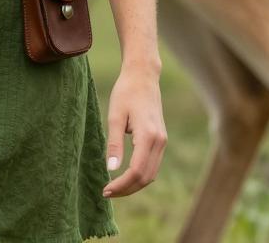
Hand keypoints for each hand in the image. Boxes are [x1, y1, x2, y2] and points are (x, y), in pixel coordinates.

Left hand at [102, 62, 166, 197]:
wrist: (143, 76)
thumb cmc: (126, 92)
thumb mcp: (115, 116)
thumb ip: (114, 143)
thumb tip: (112, 169)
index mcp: (148, 136)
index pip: (137, 171)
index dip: (122, 185)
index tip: (105, 190)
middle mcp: (160, 141)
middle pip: (146, 177)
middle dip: (127, 189)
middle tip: (107, 193)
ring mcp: (162, 141)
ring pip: (151, 173)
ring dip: (134, 184)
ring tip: (114, 187)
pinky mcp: (160, 139)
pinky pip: (152, 164)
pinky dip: (140, 175)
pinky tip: (125, 176)